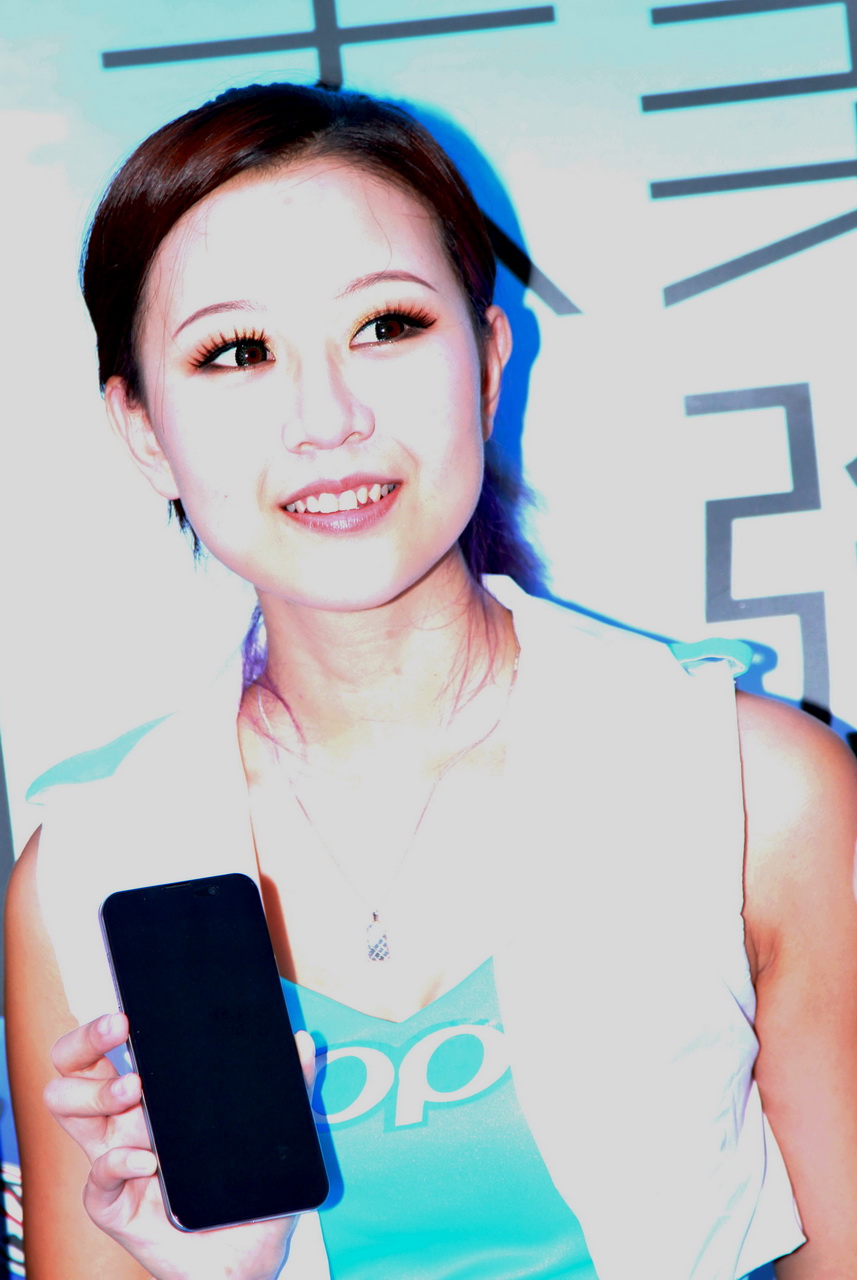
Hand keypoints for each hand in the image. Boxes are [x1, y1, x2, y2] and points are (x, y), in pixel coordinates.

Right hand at [45, 1013, 316, 1279]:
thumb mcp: (275, 1132)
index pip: (104, 1049)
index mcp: (151, 1097)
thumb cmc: (248, 1189)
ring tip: (136, 1090)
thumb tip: (305, 1042)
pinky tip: (148, 1160)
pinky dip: (118, 1162)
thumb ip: (291, 1086)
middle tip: (122, 1028)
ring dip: (97, 1092)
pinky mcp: (116, 1207)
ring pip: (67, 1110)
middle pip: (70, 1069)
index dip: (101, 1024)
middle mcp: (123, 1123)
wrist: (249, 1256)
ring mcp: (116, 1162)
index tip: (129, 1008)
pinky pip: (96, 1181)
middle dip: (85, 1041)